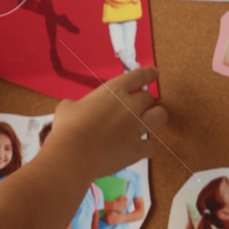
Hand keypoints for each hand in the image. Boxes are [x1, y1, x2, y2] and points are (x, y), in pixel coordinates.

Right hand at [48, 65, 165, 179]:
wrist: (73, 155)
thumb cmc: (67, 128)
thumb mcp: (67, 107)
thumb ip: (78, 104)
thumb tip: (73, 108)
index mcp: (115, 90)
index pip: (140, 76)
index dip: (149, 74)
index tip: (154, 73)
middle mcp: (131, 106)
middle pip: (150, 99)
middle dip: (144, 103)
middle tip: (137, 109)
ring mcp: (137, 128)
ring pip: (160, 116)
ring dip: (154, 118)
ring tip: (146, 124)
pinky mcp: (137, 150)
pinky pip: (153, 145)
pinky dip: (149, 146)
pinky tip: (143, 147)